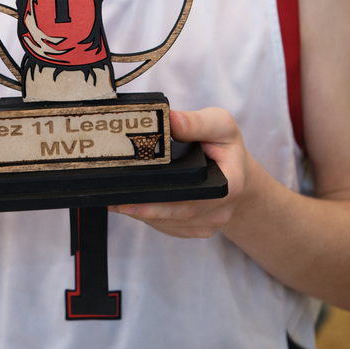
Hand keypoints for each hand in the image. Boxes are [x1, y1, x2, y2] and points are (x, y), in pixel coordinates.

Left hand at [109, 107, 248, 238]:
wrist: (234, 167)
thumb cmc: (224, 144)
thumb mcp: (219, 124)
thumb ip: (196, 122)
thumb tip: (169, 120)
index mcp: (228, 184)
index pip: (193, 199)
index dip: (162, 202)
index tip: (135, 198)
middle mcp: (220, 210)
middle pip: (177, 215)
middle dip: (144, 210)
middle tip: (115, 202)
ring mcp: (208, 223)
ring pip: (170, 224)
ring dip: (143, 215)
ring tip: (116, 202)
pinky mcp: (196, 228)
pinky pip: (169, 227)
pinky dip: (149, 218)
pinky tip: (132, 205)